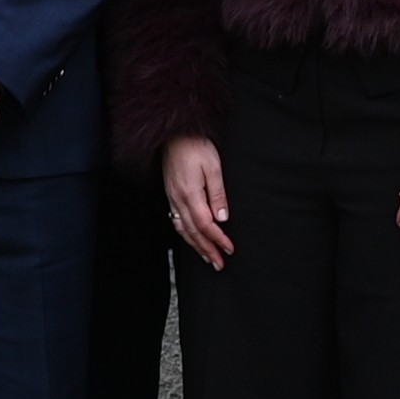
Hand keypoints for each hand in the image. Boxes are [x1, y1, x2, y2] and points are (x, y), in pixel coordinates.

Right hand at [163, 137, 230, 268]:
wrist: (173, 134)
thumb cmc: (195, 146)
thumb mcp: (213, 166)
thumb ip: (217, 193)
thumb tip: (222, 217)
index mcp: (190, 194)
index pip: (206, 225)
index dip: (218, 239)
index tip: (229, 249)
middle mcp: (178, 200)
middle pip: (193, 232)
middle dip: (207, 250)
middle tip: (219, 264)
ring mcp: (171, 198)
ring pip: (183, 229)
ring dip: (196, 246)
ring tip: (207, 257)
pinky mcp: (170, 194)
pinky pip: (176, 221)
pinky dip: (185, 234)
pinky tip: (191, 238)